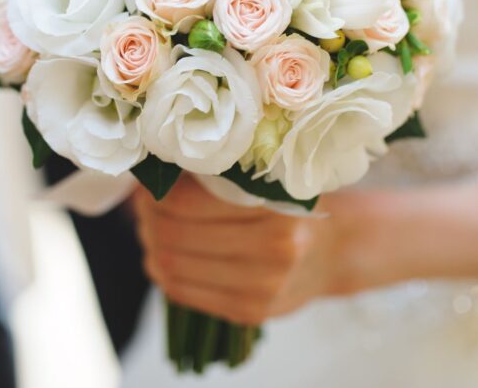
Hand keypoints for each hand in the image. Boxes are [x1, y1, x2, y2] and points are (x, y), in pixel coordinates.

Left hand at [134, 175, 337, 324]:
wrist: (332, 252)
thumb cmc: (291, 204)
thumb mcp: (268, 177)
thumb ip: (223, 175)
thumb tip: (158, 165)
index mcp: (276, 206)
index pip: (188, 203)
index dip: (157, 192)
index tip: (150, 178)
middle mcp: (273, 250)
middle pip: (176, 236)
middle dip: (149, 217)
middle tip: (145, 203)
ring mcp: (262, 287)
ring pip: (174, 266)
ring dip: (151, 244)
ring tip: (151, 227)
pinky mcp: (250, 312)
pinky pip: (185, 293)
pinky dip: (164, 273)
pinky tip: (163, 256)